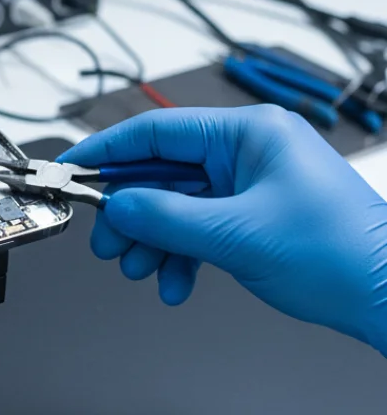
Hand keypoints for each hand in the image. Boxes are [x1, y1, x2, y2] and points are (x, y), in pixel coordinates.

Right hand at [64, 105, 386, 353]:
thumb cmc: (339, 254)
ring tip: (139, 270)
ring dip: (153, 241)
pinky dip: (181, 256)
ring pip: (176, 205)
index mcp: (249, 134)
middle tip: (108, 244)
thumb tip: (116, 206)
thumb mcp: (236, 235)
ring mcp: (251, 184)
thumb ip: (166, 217)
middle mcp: (248, 151)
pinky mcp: (254, 215)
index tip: (74, 169)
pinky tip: (175, 283)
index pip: (157, 131)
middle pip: (162, 173)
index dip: (108, 151)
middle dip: (131, 214)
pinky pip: (199, 228)